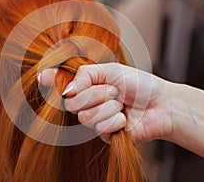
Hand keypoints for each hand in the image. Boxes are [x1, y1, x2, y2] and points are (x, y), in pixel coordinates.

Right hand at [38, 63, 172, 142]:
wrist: (160, 104)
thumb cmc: (139, 84)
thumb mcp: (112, 71)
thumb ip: (86, 75)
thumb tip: (66, 90)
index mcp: (88, 84)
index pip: (63, 83)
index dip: (51, 80)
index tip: (43, 77)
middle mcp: (88, 102)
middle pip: (72, 102)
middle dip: (95, 94)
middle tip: (114, 90)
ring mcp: (95, 118)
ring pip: (85, 116)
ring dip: (108, 107)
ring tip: (122, 104)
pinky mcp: (104, 133)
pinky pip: (99, 128)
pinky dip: (115, 120)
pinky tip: (125, 118)